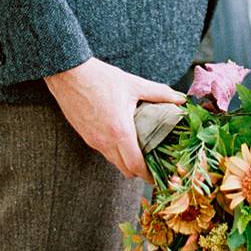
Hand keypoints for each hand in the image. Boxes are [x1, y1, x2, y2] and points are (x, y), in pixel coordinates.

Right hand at [44, 58, 184, 180]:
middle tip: (152, 164)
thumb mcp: (134, 84)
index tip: (159, 176)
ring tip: (139, 151)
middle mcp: (105, 142)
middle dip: (139, 171)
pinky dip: (114, 151)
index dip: (148, 175)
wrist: (69, 74)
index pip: (135, 165)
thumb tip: (181, 99)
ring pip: (113, 161)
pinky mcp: (84, 136)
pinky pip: (103, 151)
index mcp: (120, 132)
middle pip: (124, 169)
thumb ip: (159, 93)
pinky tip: (121, 138)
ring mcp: (92, 141)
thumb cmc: (101, 78)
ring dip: (125, 161)